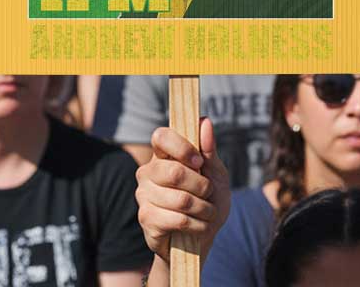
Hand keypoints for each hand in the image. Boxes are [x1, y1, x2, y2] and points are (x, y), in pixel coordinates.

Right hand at [135, 118, 230, 263]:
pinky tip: (198, 226)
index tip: (200, 161)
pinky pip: (177, 219)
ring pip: (180, 199)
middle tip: (209, 193)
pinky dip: (197, 224)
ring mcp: (143, 195)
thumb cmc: (208, 200)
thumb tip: (205, 121)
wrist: (201, 239)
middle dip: (201, 186)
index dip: (182, 147)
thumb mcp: (215, 173)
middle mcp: (147, 171)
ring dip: (203, 208)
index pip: (161, 136)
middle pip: (174, 171)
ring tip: (207, 212)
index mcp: (162, 154)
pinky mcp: (146, 219)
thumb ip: (209, 150)